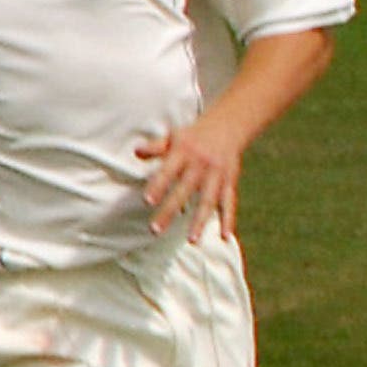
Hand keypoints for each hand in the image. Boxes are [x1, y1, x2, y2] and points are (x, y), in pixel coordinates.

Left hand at [137, 112, 256, 237]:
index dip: (158, 186)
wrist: (229, 126)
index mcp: (184, 152)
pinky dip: (228, 220)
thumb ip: (156, 146)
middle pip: (185, 191)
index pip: (168, 171)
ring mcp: (217, 175)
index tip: (148, 202)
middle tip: (155, 230)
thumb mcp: (174, 137)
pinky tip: (224, 236)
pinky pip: (229, 203)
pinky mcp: (230, 183)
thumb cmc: (193, 136)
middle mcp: (201, 165)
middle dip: (170, 210)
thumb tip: (136, 151)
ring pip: (208, 201)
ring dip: (200, 221)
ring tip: (192, 240)